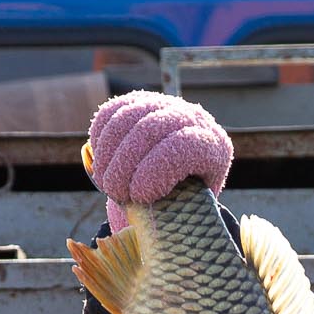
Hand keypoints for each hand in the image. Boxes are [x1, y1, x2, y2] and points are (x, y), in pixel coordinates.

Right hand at [84, 92, 233, 229]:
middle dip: (125, 163)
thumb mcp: (190, 207)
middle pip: (151, 128)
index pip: (185, 146)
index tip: (138, 196)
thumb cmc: (186, 199)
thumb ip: (176, 207)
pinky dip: (100, 137)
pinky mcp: (139, 100)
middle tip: (115, 192)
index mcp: (213, 146)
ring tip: (106, 182)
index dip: (156, 169)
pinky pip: (112, 111)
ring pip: (128, 118)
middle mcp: (192, 118)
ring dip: (109, 153)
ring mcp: (165, 104)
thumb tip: (146, 212)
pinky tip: (101, 161)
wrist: (181, 173)